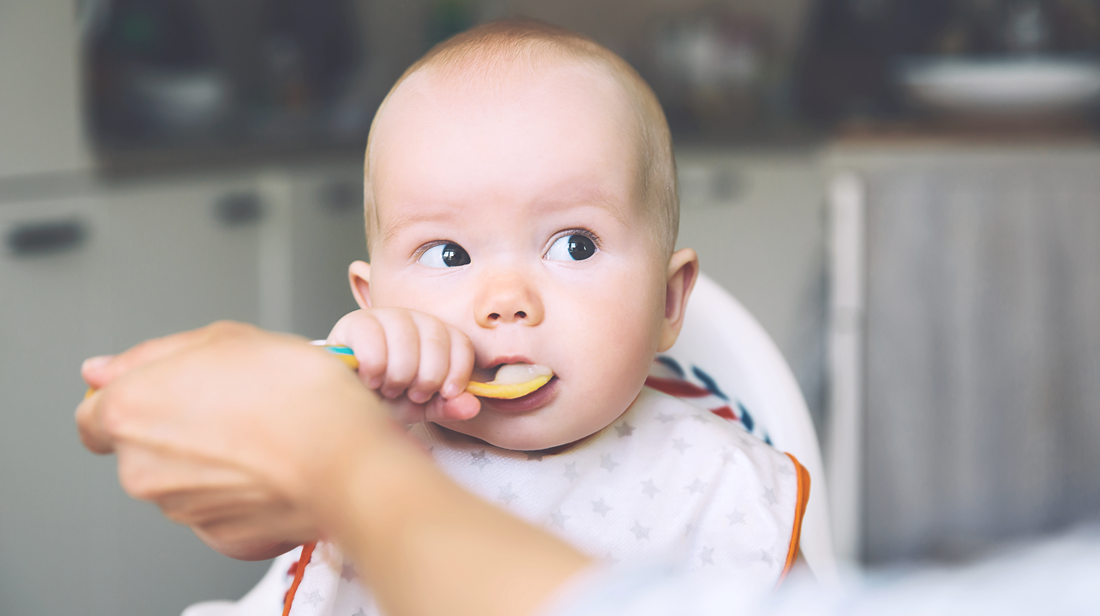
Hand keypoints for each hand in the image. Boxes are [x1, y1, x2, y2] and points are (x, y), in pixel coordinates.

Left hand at [76, 322, 588, 615]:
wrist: (346, 456)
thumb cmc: (295, 392)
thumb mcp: (227, 337)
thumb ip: (154, 354)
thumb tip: (102, 371)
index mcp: (130, 412)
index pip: (93, 416)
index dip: (133, 400)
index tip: (167, 394)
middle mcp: (143, 468)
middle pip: (144, 448)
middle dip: (181, 428)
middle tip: (236, 403)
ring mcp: (182, 509)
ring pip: (185, 480)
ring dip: (216, 459)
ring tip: (267, 431)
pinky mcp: (223, 538)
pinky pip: (223, 509)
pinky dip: (243, 491)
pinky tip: (276, 465)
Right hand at [327, 308, 480, 423]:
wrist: (347, 401)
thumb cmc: (386, 399)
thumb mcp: (421, 407)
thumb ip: (447, 406)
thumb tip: (472, 406)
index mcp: (436, 335)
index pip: (461, 342)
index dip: (457, 372)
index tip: (445, 394)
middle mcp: (414, 318)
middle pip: (436, 341)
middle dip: (426, 378)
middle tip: (410, 393)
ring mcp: (384, 316)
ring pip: (406, 339)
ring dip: (399, 374)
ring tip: (388, 388)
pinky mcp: (355, 322)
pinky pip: (372, 338)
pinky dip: (374, 367)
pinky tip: (370, 380)